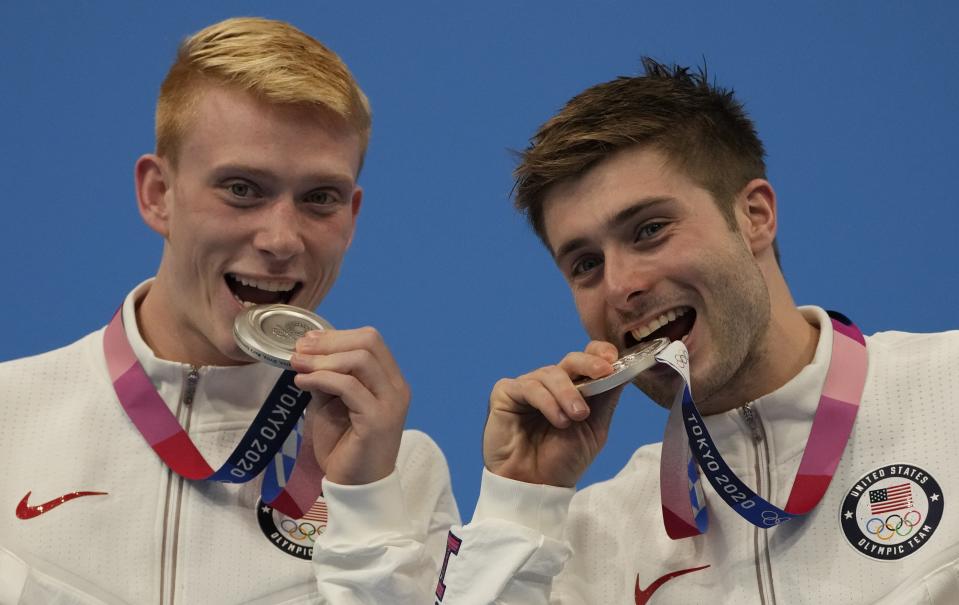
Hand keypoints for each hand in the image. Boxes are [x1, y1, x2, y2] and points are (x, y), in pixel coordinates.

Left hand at [290, 327, 409, 485]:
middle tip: (299, 351)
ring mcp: (390, 403)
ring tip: (297, 366)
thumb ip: (327, 379)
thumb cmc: (344, 447)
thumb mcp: (332, 404)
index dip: (336, 336)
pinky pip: (349, 387)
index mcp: (389, 381)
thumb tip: (307, 355)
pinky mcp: (377, 420)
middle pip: (369, 342)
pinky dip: (321, 379)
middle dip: (329, 342)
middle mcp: (396, 388)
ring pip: (360, 360)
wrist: (356, 487)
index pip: (371, 340)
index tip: (307, 342)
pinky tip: (301, 383)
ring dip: (323, 360)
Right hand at [483, 341, 621, 487]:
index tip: (612, 359)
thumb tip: (625, 370)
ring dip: (568, 393)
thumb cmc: (563, 460)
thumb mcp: (595, 429)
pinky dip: (547, 401)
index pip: (585, 359)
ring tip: (576, 417)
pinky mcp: (505, 393)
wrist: (536, 486)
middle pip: (570, 360)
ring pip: (550, 374)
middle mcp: (550, 384)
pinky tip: (558, 420)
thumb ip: (607, 398)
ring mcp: (527, 387)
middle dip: (588, 364)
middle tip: (603, 372)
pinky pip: (528, 387)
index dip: (598, 353)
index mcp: (572, 389)